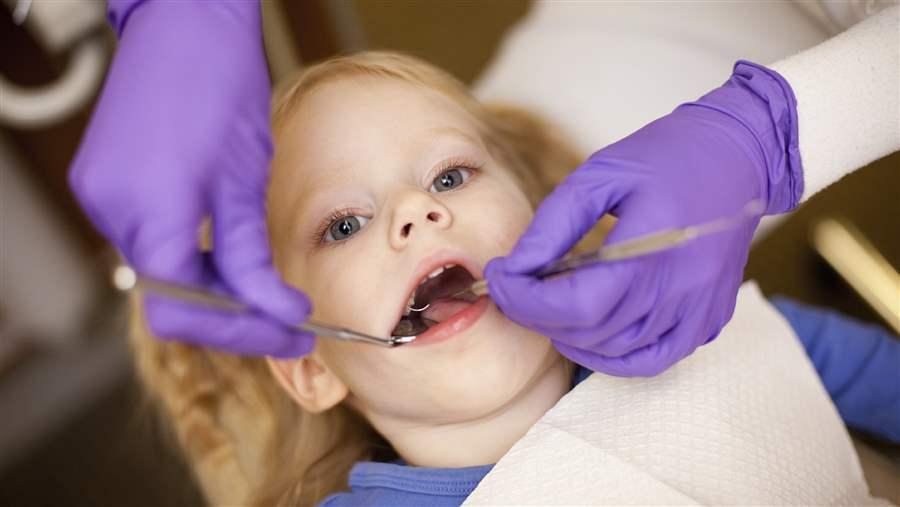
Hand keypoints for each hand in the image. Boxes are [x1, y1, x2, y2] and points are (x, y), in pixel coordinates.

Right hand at [69, 0, 312, 356]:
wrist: (183, 22)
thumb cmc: (221, 84)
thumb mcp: (246, 179)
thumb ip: (252, 256)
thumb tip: (278, 312)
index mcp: (149, 210)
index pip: (185, 310)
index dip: (243, 331)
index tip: (291, 331)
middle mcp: (112, 211)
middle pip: (169, 300)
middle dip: (232, 317)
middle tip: (289, 320)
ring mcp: (102, 198)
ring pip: (160, 276)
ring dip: (214, 290)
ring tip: (267, 291)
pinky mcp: (104, 186)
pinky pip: (149, 244)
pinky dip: (191, 260)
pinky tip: (229, 256)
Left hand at [485, 61, 801, 375]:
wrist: (741, 155)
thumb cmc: (668, 157)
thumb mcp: (601, 173)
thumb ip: (554, 225)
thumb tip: (515, 267)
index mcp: (652, 250)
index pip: (575, 305)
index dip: (525, 299)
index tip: (499, 277)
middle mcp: (680, 291)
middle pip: (590, 331)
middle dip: (537, 313)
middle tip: (515, 285)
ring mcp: (698, 312)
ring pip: (615, 351)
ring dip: (569, 334)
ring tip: (547, 301)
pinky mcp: (708, 320)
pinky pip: (652, 360)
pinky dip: (612, 355)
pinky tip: (589, 330)